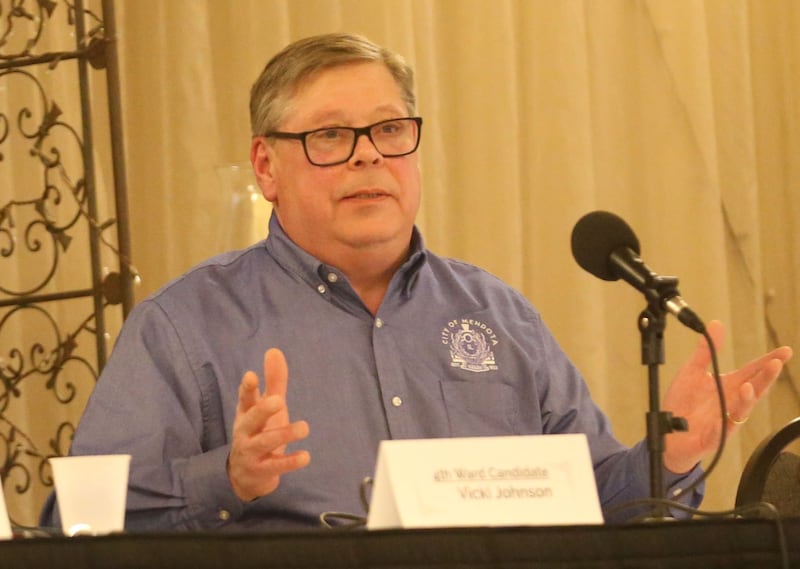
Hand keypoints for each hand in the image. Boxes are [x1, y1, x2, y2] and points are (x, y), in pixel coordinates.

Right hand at [228, 348, 309, 501]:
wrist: (245, 476)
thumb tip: (274, 350)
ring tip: (305, 427)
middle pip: (251, 420)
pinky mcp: (261, 471)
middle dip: (263, 410)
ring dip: (284, 434)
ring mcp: (251, 453)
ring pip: (265, 443)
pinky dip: (290, 462)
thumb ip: (273, 381)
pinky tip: (306, 456)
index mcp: (246, 413)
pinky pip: (275, 466)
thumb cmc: (259, 432)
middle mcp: (245, 432)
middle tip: (279, 401)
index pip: (245, 399)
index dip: (247, 388)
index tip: (250, 375)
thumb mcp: (266, 406)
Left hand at [662, 320, 792, 473]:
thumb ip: (705, 351)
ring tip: (748, 387)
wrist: (670, 433)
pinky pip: (720, 432)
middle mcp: (731, 402)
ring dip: (747, 400)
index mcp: (728, 386)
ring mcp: (725, 420)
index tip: (785, 351)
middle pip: (754, 389)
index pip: (753, 371)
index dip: (769, 361)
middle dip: (766, 378)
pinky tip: (722, 419)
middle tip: (776, 364)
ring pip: (742, 411)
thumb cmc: (684, 403)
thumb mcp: (691, 372)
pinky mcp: (713, 437)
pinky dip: (722, 425)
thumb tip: (716, 324)